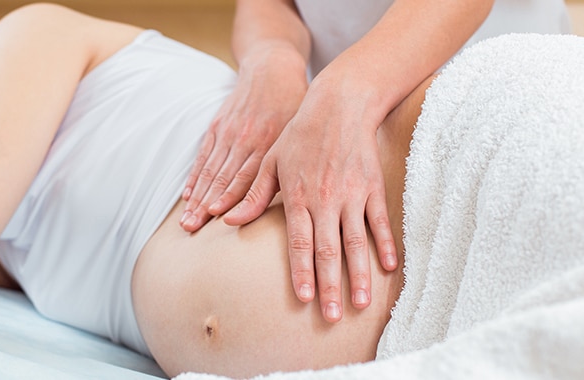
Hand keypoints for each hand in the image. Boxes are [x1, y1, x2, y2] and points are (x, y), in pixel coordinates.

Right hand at [180, 53, 306, 231]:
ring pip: (209, 170)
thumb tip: (299, 200)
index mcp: (266, 142)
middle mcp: (243, 139)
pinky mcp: (216, 127)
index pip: (244, 175)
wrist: (272, 68)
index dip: (229, 196)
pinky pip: (203, 156)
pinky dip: (194, 177)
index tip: (216, 217)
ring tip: (186, 220)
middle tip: (191, 229)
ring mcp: (227, 133)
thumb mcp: (299, 130)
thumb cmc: (293, 104)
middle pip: (221, 178)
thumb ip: (292, 163)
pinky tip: (186, 195)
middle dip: (204, 206)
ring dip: (196, 197)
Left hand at [223, 77, 397, 322]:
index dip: (302, 273)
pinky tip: (390, 268)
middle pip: (328, 251)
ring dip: (359, 274)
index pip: (299, 243)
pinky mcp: (373, 188)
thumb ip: (253, 195)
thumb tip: (229, 221)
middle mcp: (326, 200)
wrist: (339, 106)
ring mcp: (352, 195)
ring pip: (357, 242)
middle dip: (330, 286)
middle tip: (333, 316)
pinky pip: (380, 222)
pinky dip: (386, 245)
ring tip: (361, 303)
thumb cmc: (299, 135)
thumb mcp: (270, 162)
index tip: (304, 299)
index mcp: (298, 197)